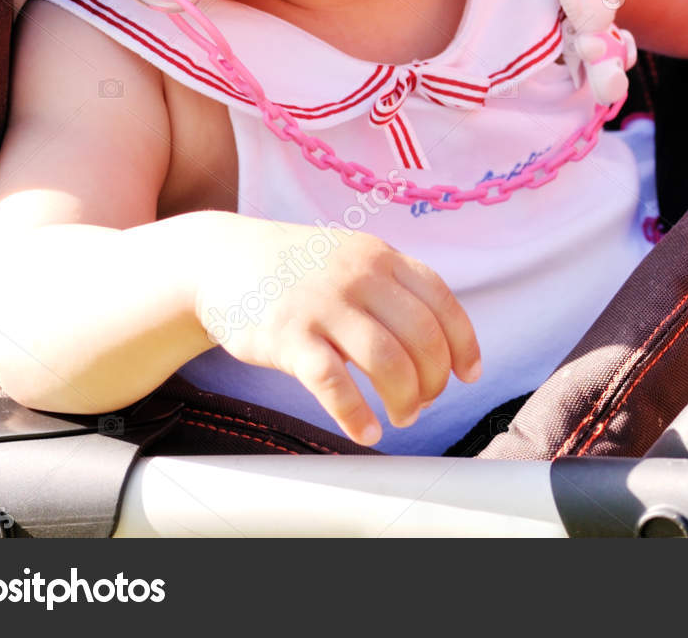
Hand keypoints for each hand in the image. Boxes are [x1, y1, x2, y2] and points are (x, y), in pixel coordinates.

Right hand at [194, 224, 480, 445]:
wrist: (218, 260)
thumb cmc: (296, 269)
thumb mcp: (351, 257)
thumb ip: (392, 286)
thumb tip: (438, 344)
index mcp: (381, 256)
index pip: (442, 302)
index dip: (463, 343)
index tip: (468, 375)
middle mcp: (358, 275)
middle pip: (422, 337)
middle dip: (432, 380)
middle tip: (423, 403)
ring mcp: (323, 304)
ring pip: (387, 361)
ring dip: (405, 399)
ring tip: (401, 417)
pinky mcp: (288, 336)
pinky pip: (334, 383)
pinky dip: (355, 414)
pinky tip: (365, 431)